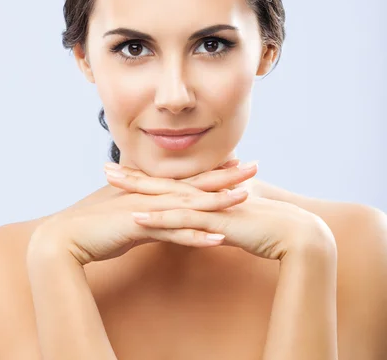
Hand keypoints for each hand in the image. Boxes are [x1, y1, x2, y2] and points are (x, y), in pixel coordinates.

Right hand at [27, 160, 256, 266]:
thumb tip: (166, 216)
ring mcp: (149, 210)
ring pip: (190, 204)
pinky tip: (217, 239)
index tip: (238, 162)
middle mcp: (154, 196)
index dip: (215, 170)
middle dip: (227, 175)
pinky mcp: (140, 227)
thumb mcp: (130, 216)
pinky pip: (174, 234)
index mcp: (153, 191)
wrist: (67, 236)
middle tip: (255, 166)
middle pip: (197, 184)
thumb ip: (151, 213)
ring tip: (246, 197)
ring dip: (219, 202)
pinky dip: (196, 236)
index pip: (190, 178)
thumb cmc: (97, 226)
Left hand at [104, 162, 335, 260]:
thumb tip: (205, 226)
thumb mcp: (236, 222)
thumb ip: (218, 220)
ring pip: (167, 196)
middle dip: (133, 177)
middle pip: (162, 184)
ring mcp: (209, 206)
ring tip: (112, 184)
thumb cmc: (268, 228)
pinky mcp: (215, 222)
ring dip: (137, 191)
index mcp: (207, 194)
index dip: (147, 178)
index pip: (171, 183)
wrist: (295, 233)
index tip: (124, 172)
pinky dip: (159, 218)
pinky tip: (137, 217)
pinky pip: (182, 220)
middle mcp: (205, 195)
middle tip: (105, 169)